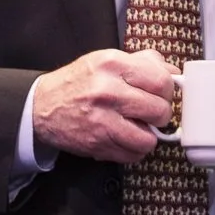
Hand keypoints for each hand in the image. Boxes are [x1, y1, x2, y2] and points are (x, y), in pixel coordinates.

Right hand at [33, 49, 176, 163]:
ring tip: (138, 127)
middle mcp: (107, 90)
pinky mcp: (97, 143)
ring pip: (149, 138)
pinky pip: (133, 155)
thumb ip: (142, 63)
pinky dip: (134, 150)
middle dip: (160, 114)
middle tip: (150, 112)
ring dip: (148, 136)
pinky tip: (125, 138)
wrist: (42, 106)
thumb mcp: (106, 60)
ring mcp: (102, 120)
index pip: (161, 81)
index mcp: (112, 64)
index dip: (167, 90)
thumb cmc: (79, 82)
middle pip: (159, 110)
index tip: (161, 94)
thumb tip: (173, 72)